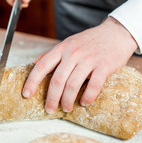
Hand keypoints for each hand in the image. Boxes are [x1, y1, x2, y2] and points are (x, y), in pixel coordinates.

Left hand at [22, 17, 138, 112]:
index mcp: (61, 48)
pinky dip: (88, 97)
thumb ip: (51, 54)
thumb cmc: (89, 41)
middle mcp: (73, 53)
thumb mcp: (67, 43)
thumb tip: (33, 64)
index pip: (42, 66)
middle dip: (51, 98)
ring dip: (67, 100)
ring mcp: (89, 59)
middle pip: (57, 80)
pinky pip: (94, 85)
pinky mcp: (104, 66)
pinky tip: (84, 102)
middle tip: (49, 109)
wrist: (116, 33)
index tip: (26, 94)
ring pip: (73, 84)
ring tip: (66, 108)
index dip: (32, 81)